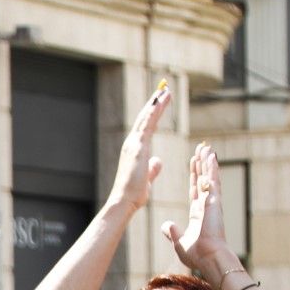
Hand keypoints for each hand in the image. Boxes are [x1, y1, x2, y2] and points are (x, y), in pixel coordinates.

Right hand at [105, 83, 168, 213]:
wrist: (124, 201)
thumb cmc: (133, 194)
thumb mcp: (147, 178)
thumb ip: (152, 168)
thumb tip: (157, 161)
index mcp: (134, 150)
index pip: (145, 127)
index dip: (152, 113)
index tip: (160, 102)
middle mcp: (131, 143)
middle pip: (144, 118)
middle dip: (154, 102)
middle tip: (163, 88)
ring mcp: (134, 143)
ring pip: (146, 117)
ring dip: (156, 102)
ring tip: (165, 89)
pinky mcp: (138, 146)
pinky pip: (148, 123)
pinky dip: (154, 110)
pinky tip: (161, 100)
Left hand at [161, 142, 233, 279]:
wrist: (207, 258)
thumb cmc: (197, 254)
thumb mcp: (179, 242)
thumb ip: (173, 232)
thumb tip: (167, 226)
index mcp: (198, 213)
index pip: (195, 189)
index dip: (195, 176)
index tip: (193, 163)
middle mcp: (206, 205)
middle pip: (203, 180)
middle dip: (201, 164)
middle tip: (201, 149)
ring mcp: (211, 202)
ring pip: (209, 177)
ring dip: (207, 162)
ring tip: (206, 147)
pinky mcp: (214, 202)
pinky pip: (212, 181)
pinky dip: (212, 168)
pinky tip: (211, 156)